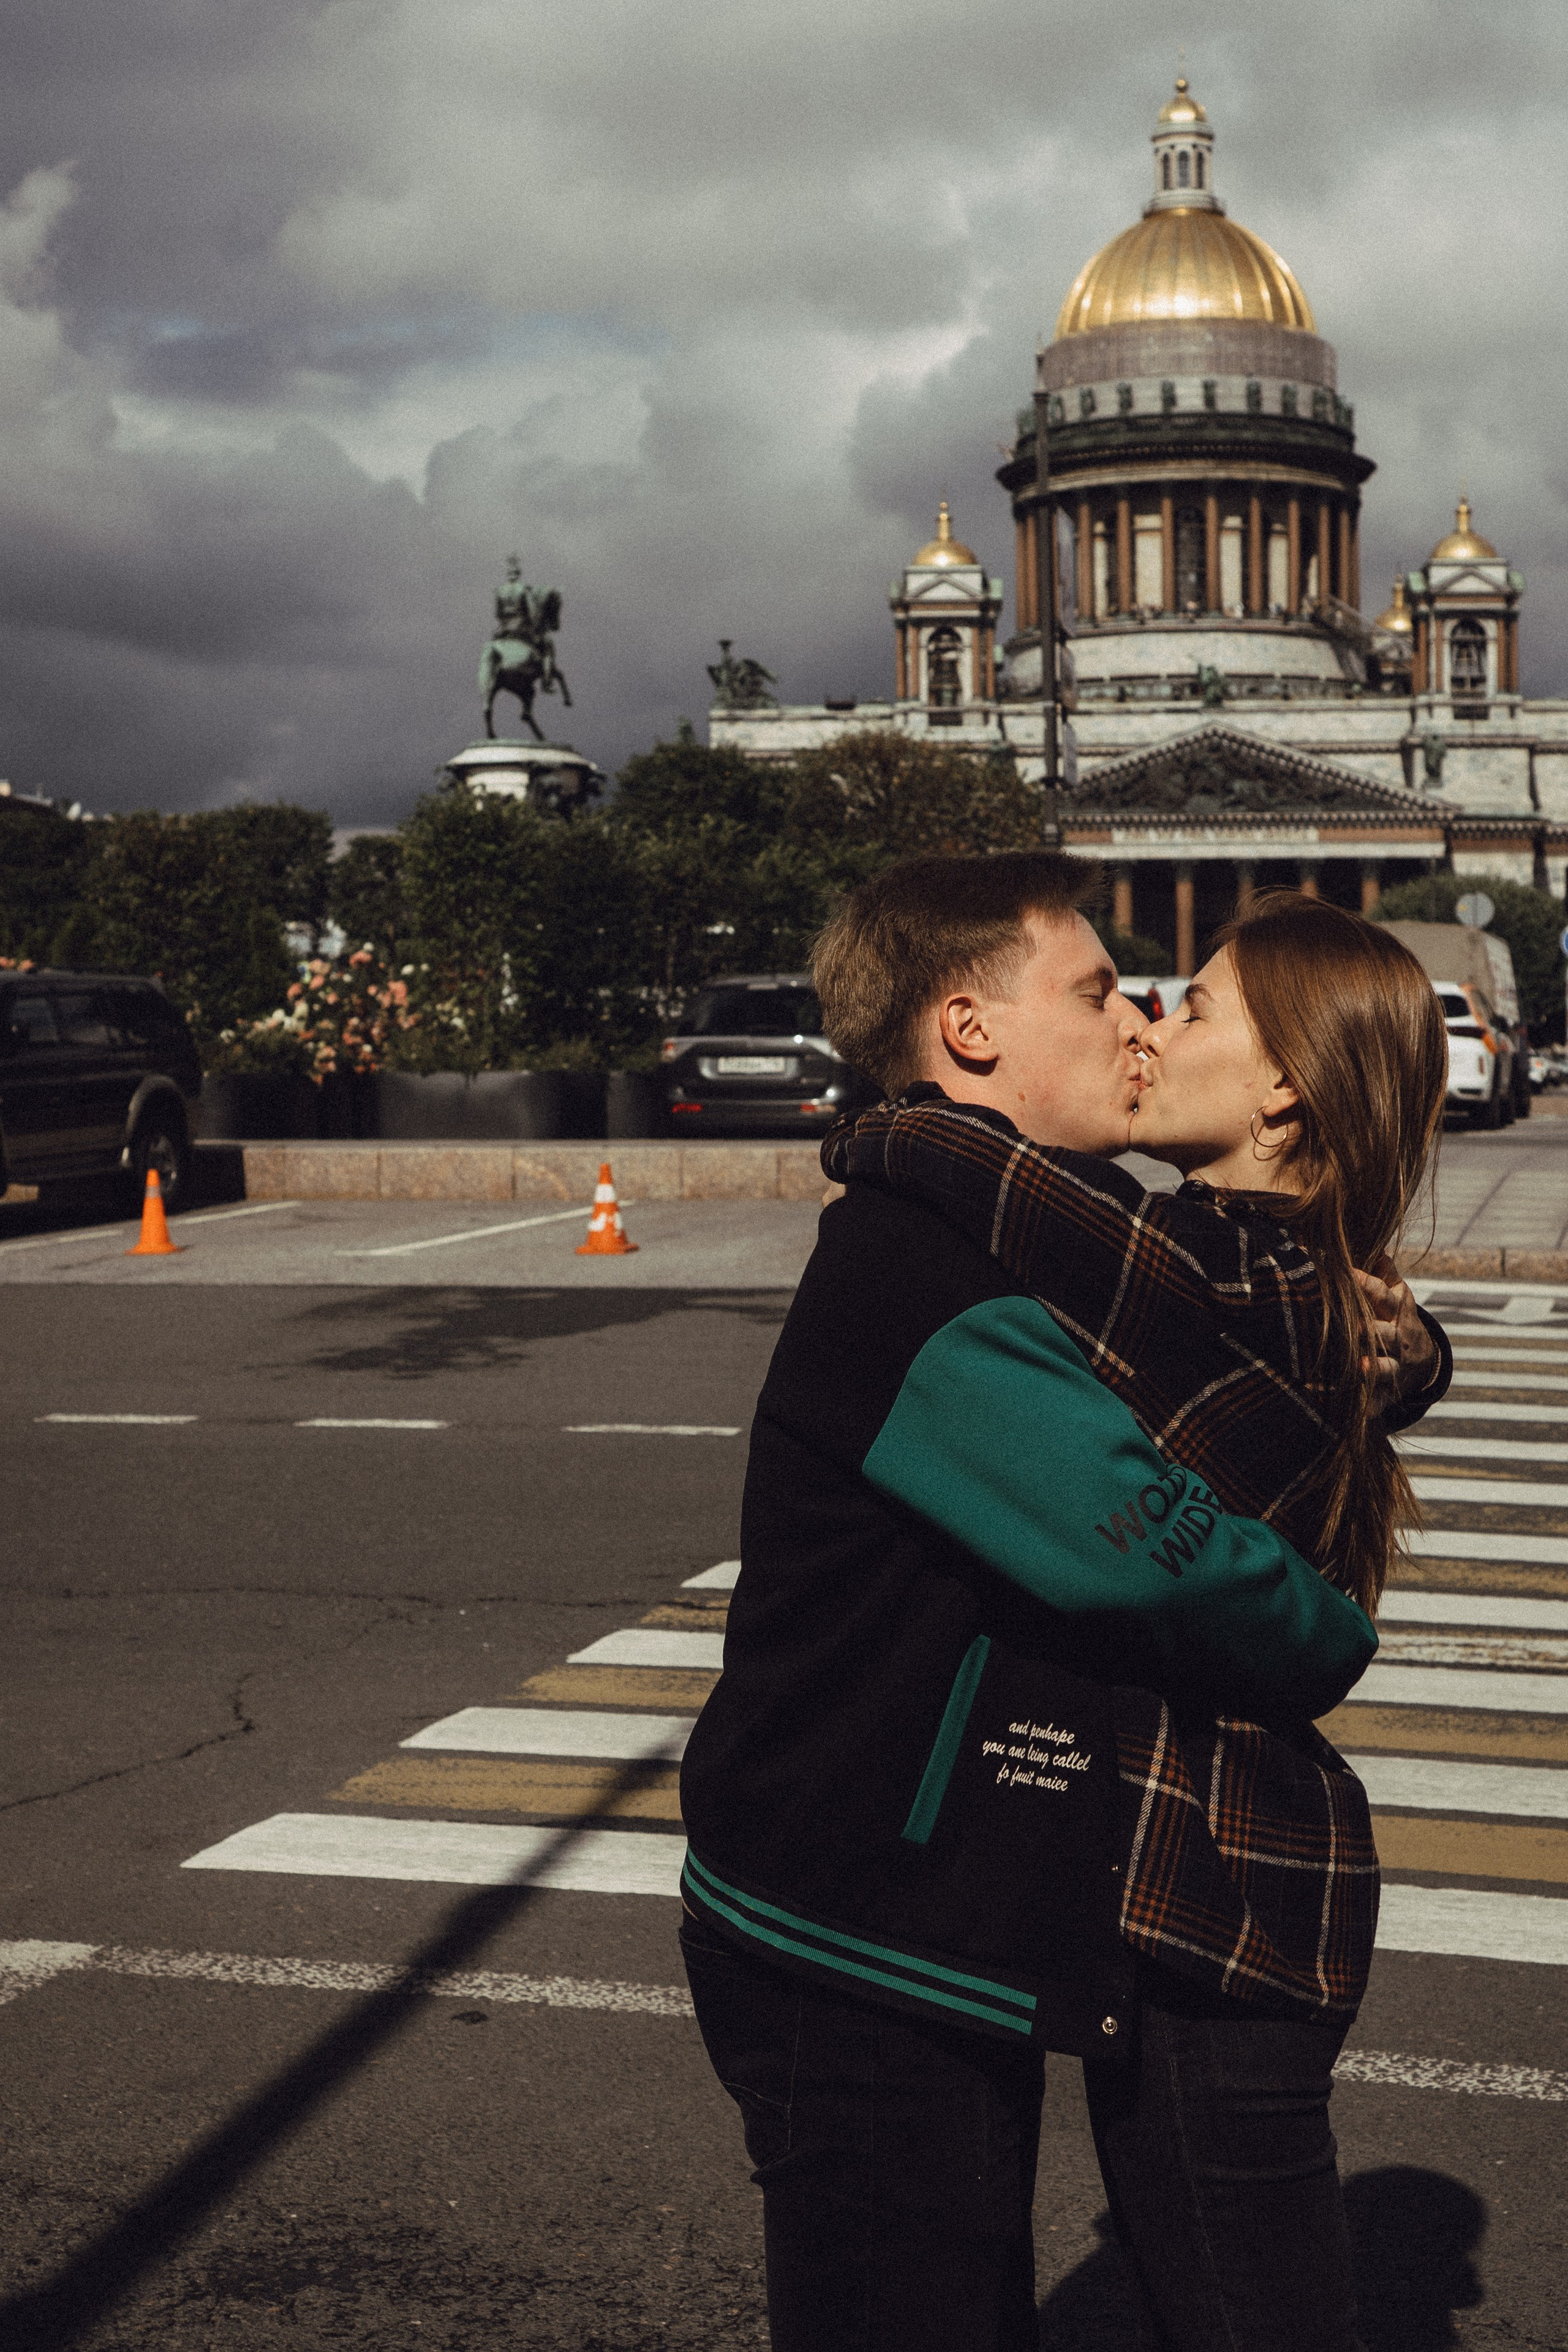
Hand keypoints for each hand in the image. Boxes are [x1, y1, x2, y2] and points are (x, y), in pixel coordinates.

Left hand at [1354, 1253, 1436, 1403]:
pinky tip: (1362, 1412)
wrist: (1423, 1360)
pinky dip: (1373, 1406)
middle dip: (1369, 1328)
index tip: (1345, 1272)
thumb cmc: (1397, 1318)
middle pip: (1383, 1331)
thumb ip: (1385, 1273)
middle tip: (1352, 1324)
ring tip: (1359, 1367)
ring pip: (1386, 1367)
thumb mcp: (1398, 1295)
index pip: (1381, 1294)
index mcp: (1396, 1311)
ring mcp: (1397, 1365)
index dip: (1364, 1283)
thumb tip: (1375, 1245)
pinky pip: (1383, 1400)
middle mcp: (1397, 1338)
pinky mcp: (1392, 1390)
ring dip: (1373, 1367)